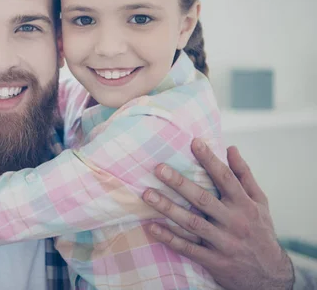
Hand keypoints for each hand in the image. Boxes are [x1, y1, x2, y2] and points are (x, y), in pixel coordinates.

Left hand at [142, 139, 293, 289]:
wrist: (270, 275)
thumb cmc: (260, 231)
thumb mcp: (259, 202)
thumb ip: (244, 175)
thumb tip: (231, 148)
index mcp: (244, 205)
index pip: (225, 178)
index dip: (210, 160)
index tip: (194, 142)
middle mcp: (234, 222)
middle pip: (203, 199)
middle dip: (180, 183)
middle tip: (159, 168)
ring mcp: (223, 242)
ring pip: (192, 223)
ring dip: (168, 208)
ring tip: (147, 194)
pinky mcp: (214, 261)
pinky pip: (188, 248)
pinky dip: (169, 238)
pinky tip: (152, 227)